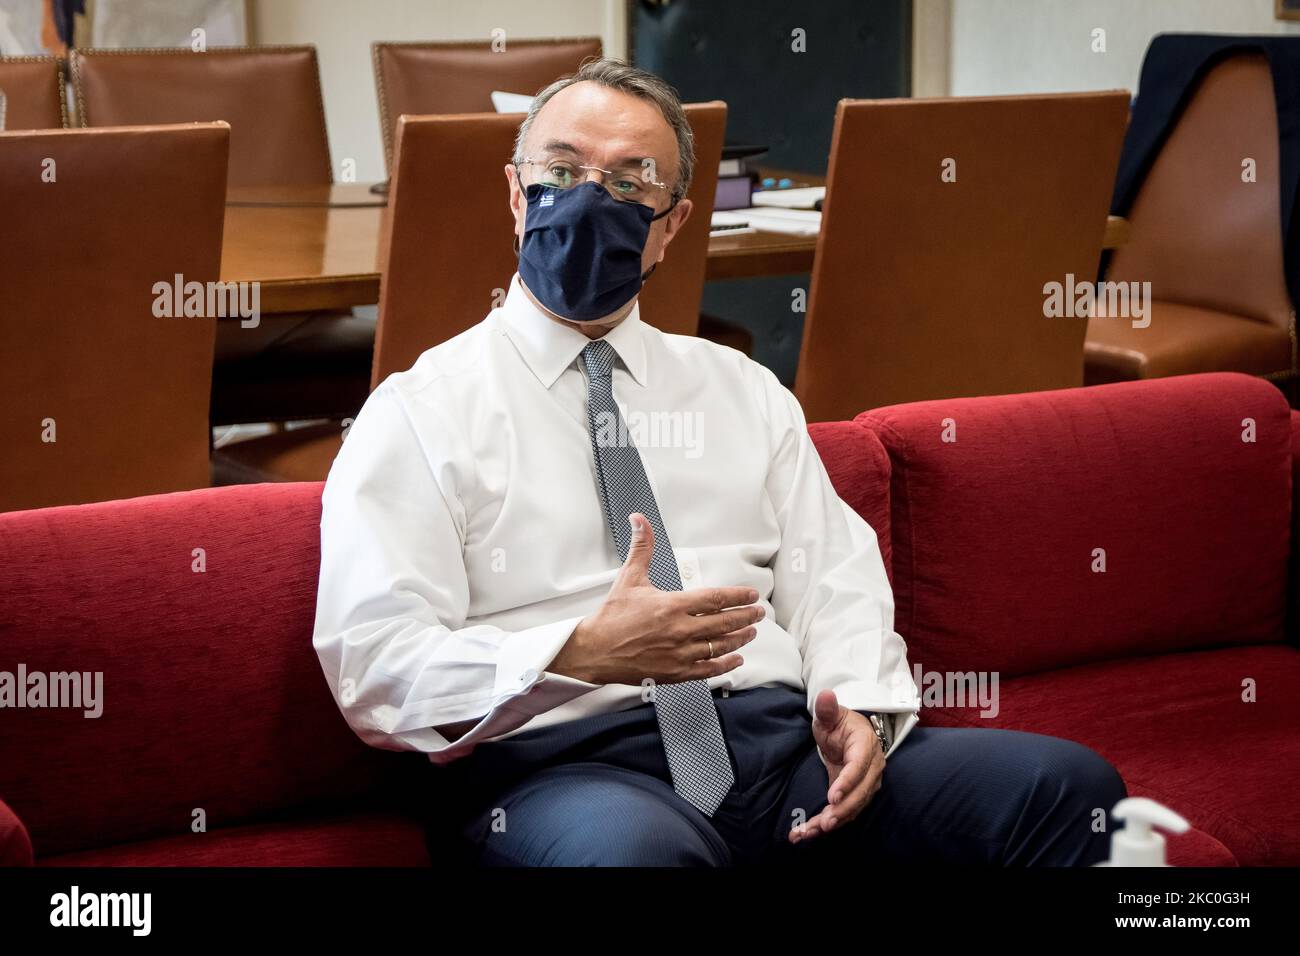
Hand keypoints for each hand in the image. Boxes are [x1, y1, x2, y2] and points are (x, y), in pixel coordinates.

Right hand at [549, 513, 764, 685]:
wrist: (595, 650)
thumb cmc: (612, 617)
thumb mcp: (629, 577)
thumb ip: (642, 548)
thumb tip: (640, 521)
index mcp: (672, 606)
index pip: (715, 599)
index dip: (738, 596)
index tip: (751, 595)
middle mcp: (679, 630)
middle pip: (724, 622)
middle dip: (746, 616)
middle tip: (758, 612)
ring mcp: (679, 654)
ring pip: (720, 646)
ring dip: (739, 638)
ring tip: (750, 632)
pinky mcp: (675, 673)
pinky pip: (708, 670)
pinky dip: (725, 664)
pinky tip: (735, 660)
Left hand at [789, 689, 885, 843]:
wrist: (848, 735)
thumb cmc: (839, 723)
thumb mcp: (830, 715)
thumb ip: (827, 708)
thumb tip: (825, 695)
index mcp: (865, 746)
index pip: (859, 767)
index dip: (847, 782)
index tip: (832, 795)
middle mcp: (871, 768)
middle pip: (860, 794)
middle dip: (842, 810)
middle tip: (823, 823)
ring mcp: (866, 784)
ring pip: (853, 808)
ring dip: (832, 822)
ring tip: (809, 832)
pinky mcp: (855, 796)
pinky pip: (845, 812)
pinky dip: (828, 824)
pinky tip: (807, 833)